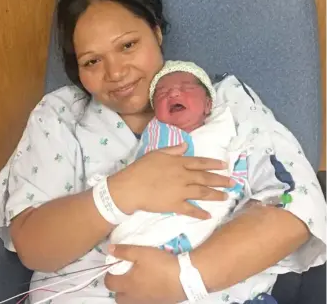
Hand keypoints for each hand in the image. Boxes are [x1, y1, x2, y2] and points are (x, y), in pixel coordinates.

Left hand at [104, 244, 185, 303]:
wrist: (184, 277)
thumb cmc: (160, 264)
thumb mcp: (141, 252)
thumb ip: (124, 251)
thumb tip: (109, 250)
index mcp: (128, 284)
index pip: (109, 283)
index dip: (108, 274)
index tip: (113, 266)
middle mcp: (134, 297)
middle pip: (118, 297)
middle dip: (117, 287)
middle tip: (124, 274)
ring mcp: (146, 302)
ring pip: (130, 301)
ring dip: (129, 293)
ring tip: (137, 280)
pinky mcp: (157, 303)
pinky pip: (143, 302)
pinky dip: (141, 296)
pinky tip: (149, 285)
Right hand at [109, 143, 233, 218]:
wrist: (130, 187)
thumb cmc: (141, 168)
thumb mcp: (156, 154)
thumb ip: (173, 150)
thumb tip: (186, 146)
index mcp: (179, 163)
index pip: (201, 163)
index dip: (214, 164)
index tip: (225, 166)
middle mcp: (184, 177)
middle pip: (205, 178)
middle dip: (220, 180)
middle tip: (232, 183)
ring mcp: (181, 192)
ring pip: (202, 193)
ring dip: (215, 196)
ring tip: (226, 197)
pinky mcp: (175, 205)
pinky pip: (191, 210)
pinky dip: (200, 213)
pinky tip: (208, 216)